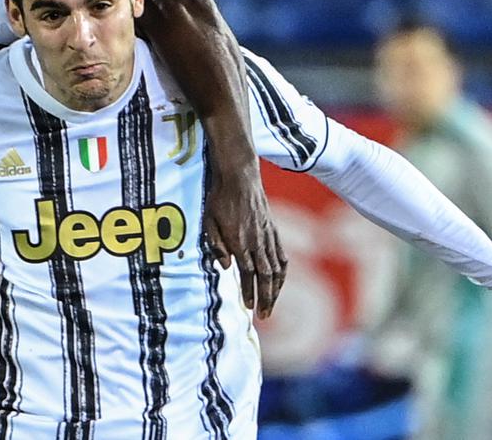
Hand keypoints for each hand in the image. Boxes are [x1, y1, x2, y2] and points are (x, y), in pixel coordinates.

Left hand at [203, 177, 286, 319]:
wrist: (239, 176)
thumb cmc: (219, 198)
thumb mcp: (208, 221)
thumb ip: (216, 246)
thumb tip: (227, 267)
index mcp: (240, 241)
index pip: (248, 273)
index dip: (250, 292)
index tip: (250, 308)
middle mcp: (257, 241)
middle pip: (266, 276)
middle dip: (266, 298)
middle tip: (264, 315)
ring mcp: (268, 235)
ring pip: (277, 268)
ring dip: (276, 289)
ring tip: (272, 304)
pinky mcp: (273, 230)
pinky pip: (282, 255)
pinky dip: (282, 272)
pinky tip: (280, 281)